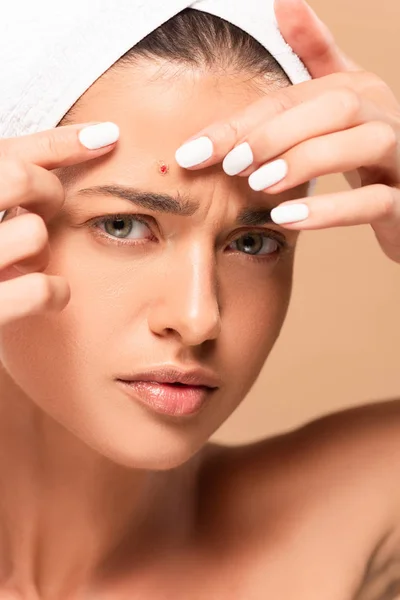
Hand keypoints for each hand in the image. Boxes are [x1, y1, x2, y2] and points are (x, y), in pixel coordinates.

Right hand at [0, 122, 118, 325]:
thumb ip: (8, 174)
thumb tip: (96, 139)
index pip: (5, 151)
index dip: (60, 141)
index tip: (109, 136)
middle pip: (19, 178)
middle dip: (48, 192)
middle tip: (47, 210)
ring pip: (32, 233)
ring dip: (44, 249)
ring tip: (27, 262)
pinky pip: (38, 289)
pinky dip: (54, 291)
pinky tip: (49, 294)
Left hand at [175, 0, 399, 262]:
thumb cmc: (364, 152)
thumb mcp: (340, 102)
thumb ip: (314, 58)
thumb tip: (283, 3)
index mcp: (361, 90)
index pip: (294, 98)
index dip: (244, 122)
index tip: (196, 150)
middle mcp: (386, 115)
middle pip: (335, 106)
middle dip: (277, 132)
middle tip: (232, 164)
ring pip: (363, 143)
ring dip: (305, 160)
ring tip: (259, 184)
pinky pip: (374, 201)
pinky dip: (329, 209)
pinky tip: (286, 217)